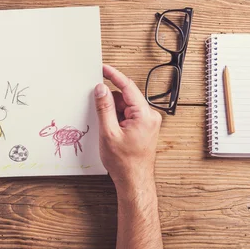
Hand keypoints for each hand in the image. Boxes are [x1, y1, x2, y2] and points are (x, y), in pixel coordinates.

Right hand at [94, 65, 161, 188]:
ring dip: (113, 112)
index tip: (104, 68)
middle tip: (99, 111)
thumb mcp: (109, 132)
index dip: (114, 75)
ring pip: (125, 106)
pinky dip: (117, 118)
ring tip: (108, 129)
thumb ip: (104, 108)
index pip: (128, 87)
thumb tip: (101, 89)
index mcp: (144, 115)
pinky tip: (112, 130)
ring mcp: (148, 122)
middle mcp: (150, 116)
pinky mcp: (143, 127)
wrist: (134, 181)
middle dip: (110, 101)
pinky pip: (128, 114)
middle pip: (125, 96)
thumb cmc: (125, 163)